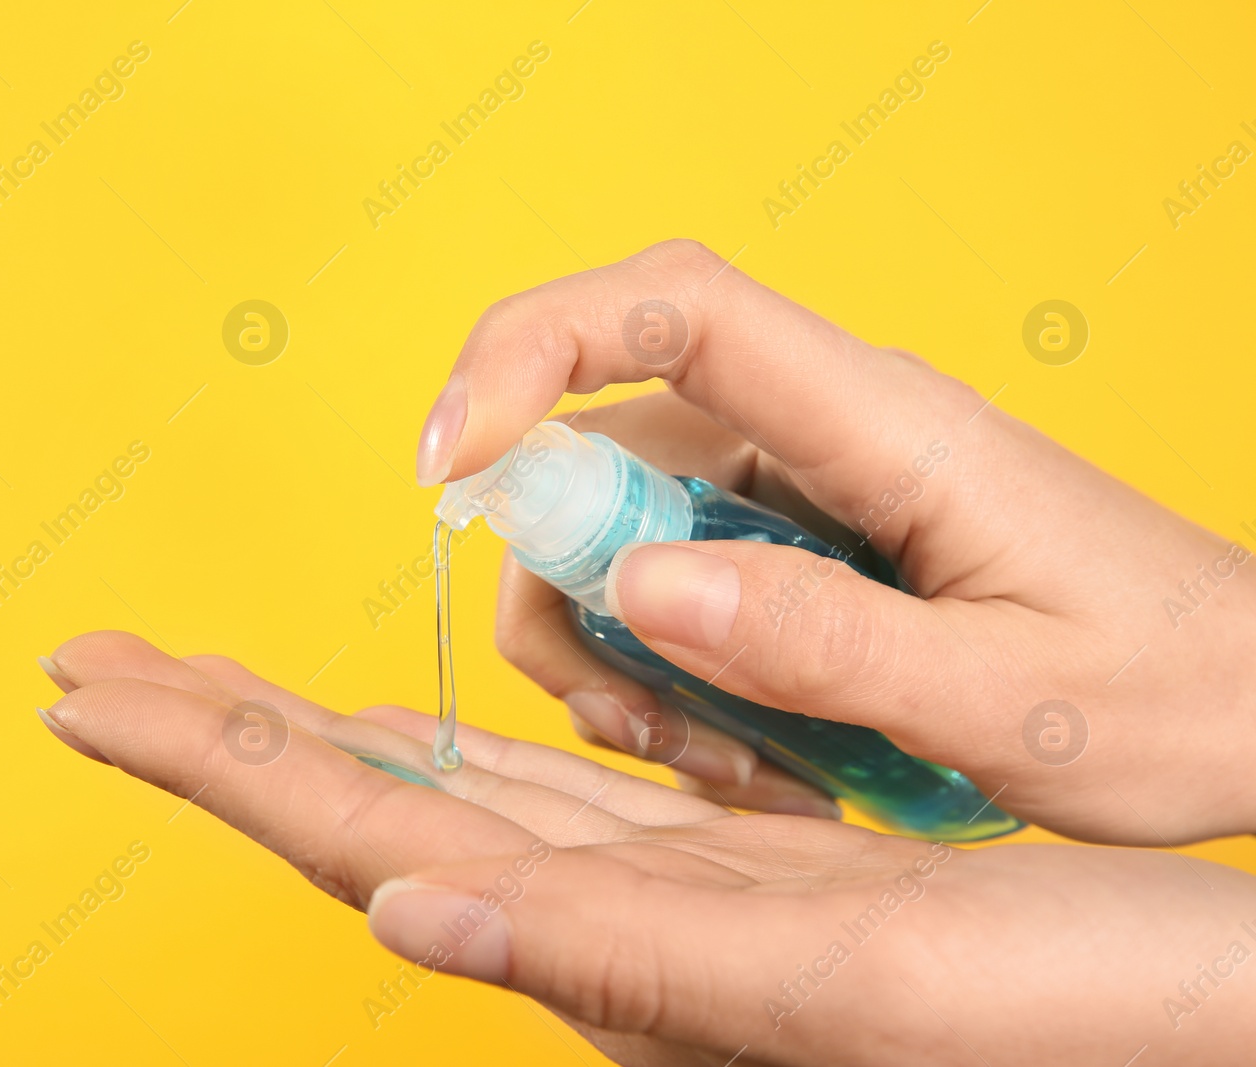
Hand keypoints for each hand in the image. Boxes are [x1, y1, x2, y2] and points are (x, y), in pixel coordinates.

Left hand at [36, 632, 1255, 1065]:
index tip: (93, 692)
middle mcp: (600, 931)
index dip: (218, 757)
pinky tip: (399, 726)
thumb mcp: (841, 989)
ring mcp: (647, 896)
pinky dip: (445, 745)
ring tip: (204, 675)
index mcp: (606, 955)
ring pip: (432, 793)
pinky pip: (536, 792)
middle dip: (220, 730)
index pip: (359, 835)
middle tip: (94, 664)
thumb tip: (403, 913)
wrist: (1180, 1015)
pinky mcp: (713, 865)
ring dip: (309, 727)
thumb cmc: (1058, 1017)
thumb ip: (625, 964)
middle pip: (361, 809)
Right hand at [417, 239, 1255, 844]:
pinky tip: (725, 749)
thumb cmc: (1172, 693)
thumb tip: (638, 581)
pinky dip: (654, 669)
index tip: (450, 457)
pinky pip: (666, 578)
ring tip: (697, 756)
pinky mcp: (797, 546)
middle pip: (606, 433)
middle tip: (614, 711)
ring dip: (607, 645)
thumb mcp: (1013, 702)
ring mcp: (804, 489)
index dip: (532, 346)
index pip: (674, 308)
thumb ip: (829, 644)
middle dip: (560, 574)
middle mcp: (824, 433)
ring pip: (617, 521)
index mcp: (885, 424)